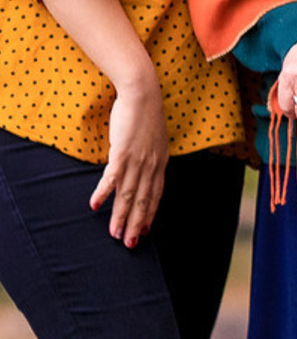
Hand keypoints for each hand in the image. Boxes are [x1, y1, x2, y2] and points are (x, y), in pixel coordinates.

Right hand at [89, 79, 168, 247]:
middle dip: (137, 224)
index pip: (156, 194)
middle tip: (131, 244)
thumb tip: (142, 170)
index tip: (146, 231)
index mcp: (160, 163)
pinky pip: (112, 178)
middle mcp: (151, 165)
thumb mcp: (154, 141)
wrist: (143, 94)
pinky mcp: (122, 153)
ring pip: (128, 195)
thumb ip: (149, 158)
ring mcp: (137, 160)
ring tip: (115, 234)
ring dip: (120, 216)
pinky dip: (104, 193)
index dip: (150, 214)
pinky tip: (95, 206)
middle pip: (143, 200)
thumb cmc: (145, 116)